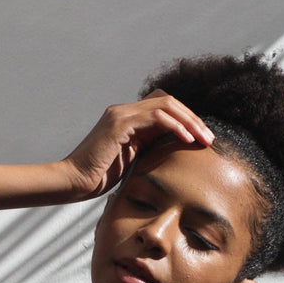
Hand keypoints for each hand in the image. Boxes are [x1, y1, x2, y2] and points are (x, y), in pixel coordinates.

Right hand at [62, 90, 214, 198]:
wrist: (74, 181)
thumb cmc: (98, 178)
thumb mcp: (130, 161)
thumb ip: (146, 150)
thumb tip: (170, 153)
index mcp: (127, 120)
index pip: (164, 108)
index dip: (186, 120)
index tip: (201, 139)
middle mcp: (124, 111)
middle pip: (169, 101)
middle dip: (193, 118)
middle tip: (209, 138)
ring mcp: (121, 115)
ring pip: (166, 105)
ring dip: (190, 121)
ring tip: (203, 139)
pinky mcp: (119, 123)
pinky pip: (156, 117)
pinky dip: (175, 126)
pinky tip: (187, 140)